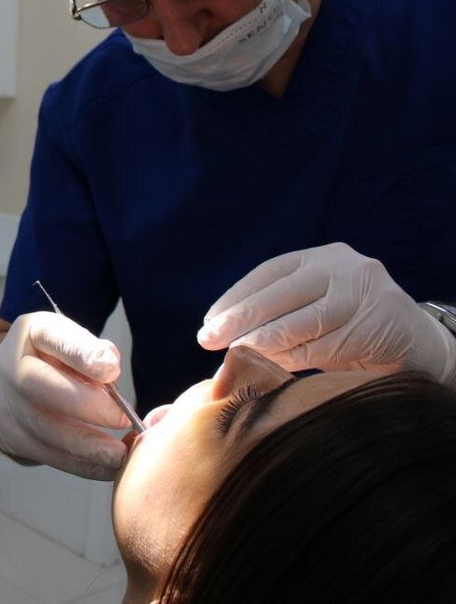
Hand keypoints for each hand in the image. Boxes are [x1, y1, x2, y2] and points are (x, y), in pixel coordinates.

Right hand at [0, 311, 130, 479]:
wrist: (12, 382)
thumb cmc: (53, 359)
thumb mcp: (74, 342)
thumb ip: (94, 351)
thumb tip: (109, 367)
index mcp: (31, 332)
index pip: (53, 335)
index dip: (80, 352)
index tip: (111, 369)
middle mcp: (8, 365)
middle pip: (37, 385)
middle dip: (85, 406)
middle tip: (122, 419)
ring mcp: (2, 403)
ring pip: (41, 428)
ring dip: (85, 446)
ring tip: (119, 453)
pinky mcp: (8, 436)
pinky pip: (45, 454)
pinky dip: (80, 464)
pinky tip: (106, 466)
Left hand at [198, 243, 455, 384]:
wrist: (416, 341)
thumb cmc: (351, 325)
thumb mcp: (315, 306)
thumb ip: (278, 312)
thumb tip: (221, 332)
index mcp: (322, 257)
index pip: (268, 273)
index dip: (235, 297)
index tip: (209, 321)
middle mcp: (343, 269)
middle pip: (279, 295)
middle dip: (239, 319)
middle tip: (207, 340)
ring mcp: (362, 295)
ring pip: (300, 322)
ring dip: (262, 342)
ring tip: (235, 355)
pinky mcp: (375, 326)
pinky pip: (323, 347)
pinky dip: (292, 359)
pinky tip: (270, 365)